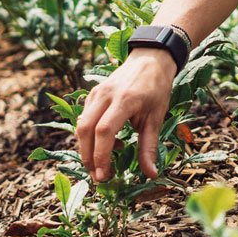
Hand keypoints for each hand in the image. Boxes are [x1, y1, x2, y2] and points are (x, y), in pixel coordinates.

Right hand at [74, 49, 177, 182]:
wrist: (151, 59)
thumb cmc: (156, 89)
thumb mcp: (156, 117)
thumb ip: (149, 146)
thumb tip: (151, 174)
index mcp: (125, 100)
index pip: (104, 131)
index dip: (100, 155)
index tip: (103, 176)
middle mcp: (106, 95)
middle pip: (86, 129)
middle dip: (88, 156)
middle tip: (98, 177)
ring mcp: (96, 93)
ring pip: (81, 124)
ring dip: (87, 148)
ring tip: (101, 165)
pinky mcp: (93, 94)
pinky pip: (84, 118)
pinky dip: (90, 136)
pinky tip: (107, 143)